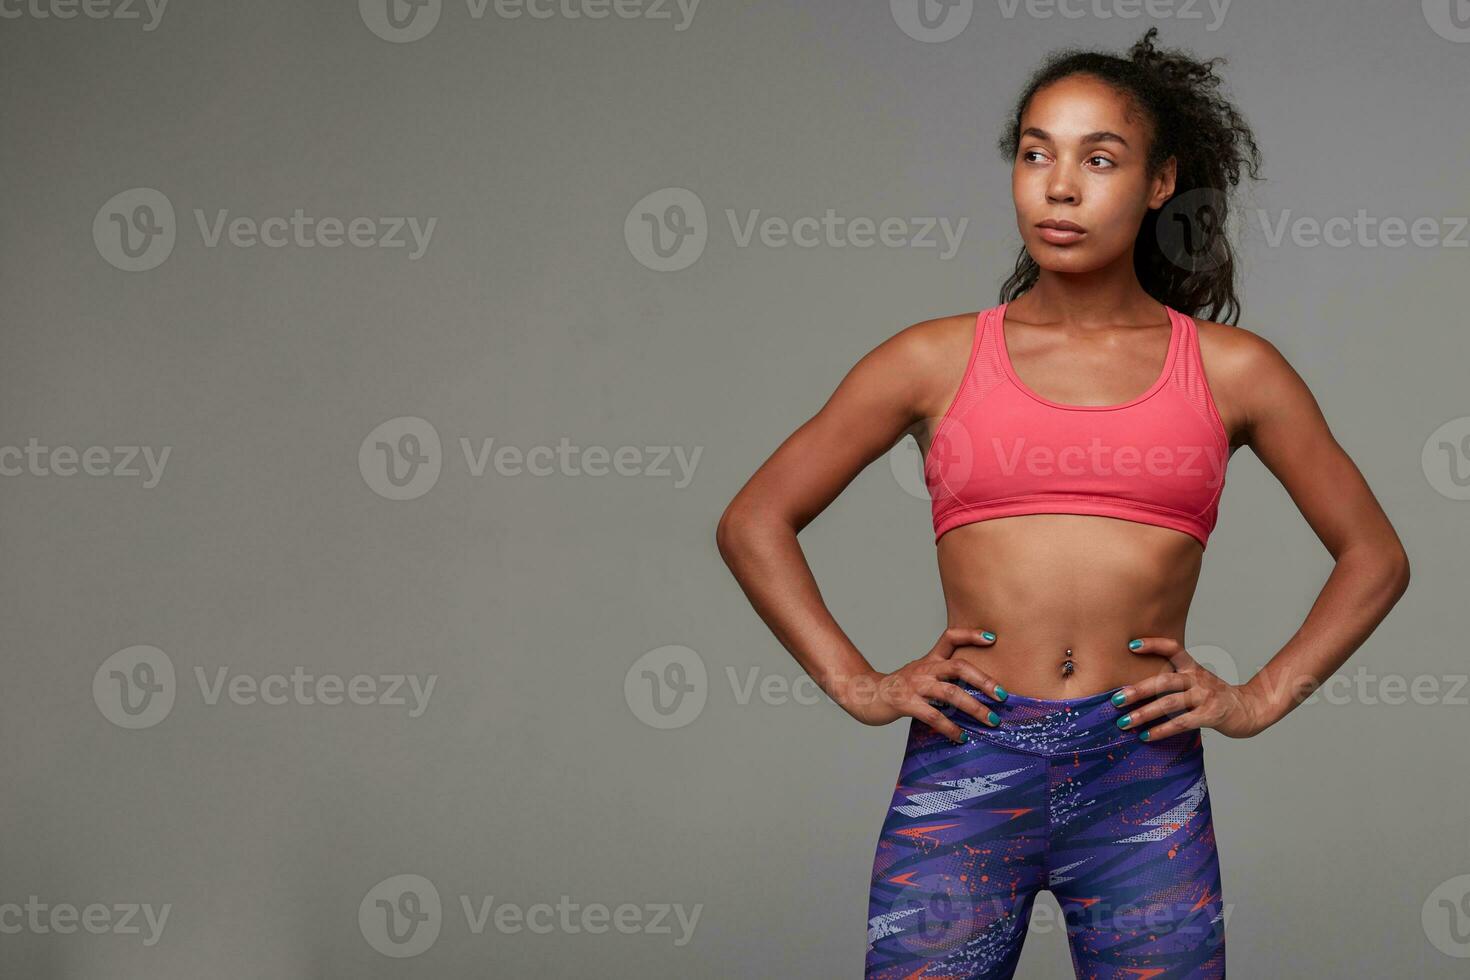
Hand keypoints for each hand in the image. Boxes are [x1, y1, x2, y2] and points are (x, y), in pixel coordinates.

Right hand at [840, 627, 1008, 742]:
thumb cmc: (899, 689)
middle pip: (958, 666)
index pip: (950, 637)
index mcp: (929, 659)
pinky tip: (962, 738)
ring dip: (974, 708)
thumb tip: (977, 691)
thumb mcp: (920, 675)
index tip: (993, 638)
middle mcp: (924, 668)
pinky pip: (933, 715)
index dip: (971, 634)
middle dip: (984, 680)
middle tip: (1002, 695)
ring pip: (950, 693)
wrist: (865, 696)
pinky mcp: (905, 702)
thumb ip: (943, 677)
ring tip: (991, 721)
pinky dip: (950, 728)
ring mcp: (914, 685)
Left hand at [1114, 636, 1264, 739]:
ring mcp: (1205, 696)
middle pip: (1164, 680)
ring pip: (1169, 703)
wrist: (1250, 710)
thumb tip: (1136, 689)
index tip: (1131, 645)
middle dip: (1137, 690)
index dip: (1153, 644)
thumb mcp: (1197, 681)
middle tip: (1115, 699)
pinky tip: (1145, 736)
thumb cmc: (1215, 697)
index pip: (1173, 649)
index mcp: (1193, 667)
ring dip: (1144, 713)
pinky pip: (1182, 723)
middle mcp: (1198, 678)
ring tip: (1124, 722)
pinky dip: (1162, 730)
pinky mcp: (1210, 715)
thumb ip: (1175, 681)